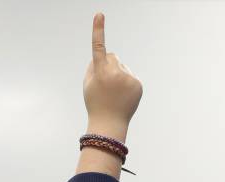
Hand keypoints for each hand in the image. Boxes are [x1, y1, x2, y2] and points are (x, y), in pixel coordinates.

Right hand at [83, 13, 142, 138]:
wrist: (109, 124)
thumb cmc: (95, 103)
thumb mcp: (87, 85)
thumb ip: (92, 67)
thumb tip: (102, 55)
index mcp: (100, 73)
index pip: (98, 47)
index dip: (98, 30)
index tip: (99, 15)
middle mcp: (115, 73)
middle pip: (112, 57)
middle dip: (108, 65)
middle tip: (104, 85)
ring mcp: (128, 78)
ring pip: (122, 66)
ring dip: (118, 75)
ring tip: (114, 93)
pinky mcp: (137, 84)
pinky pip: (130, 76)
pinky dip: (126, 83)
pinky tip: (123, 96)